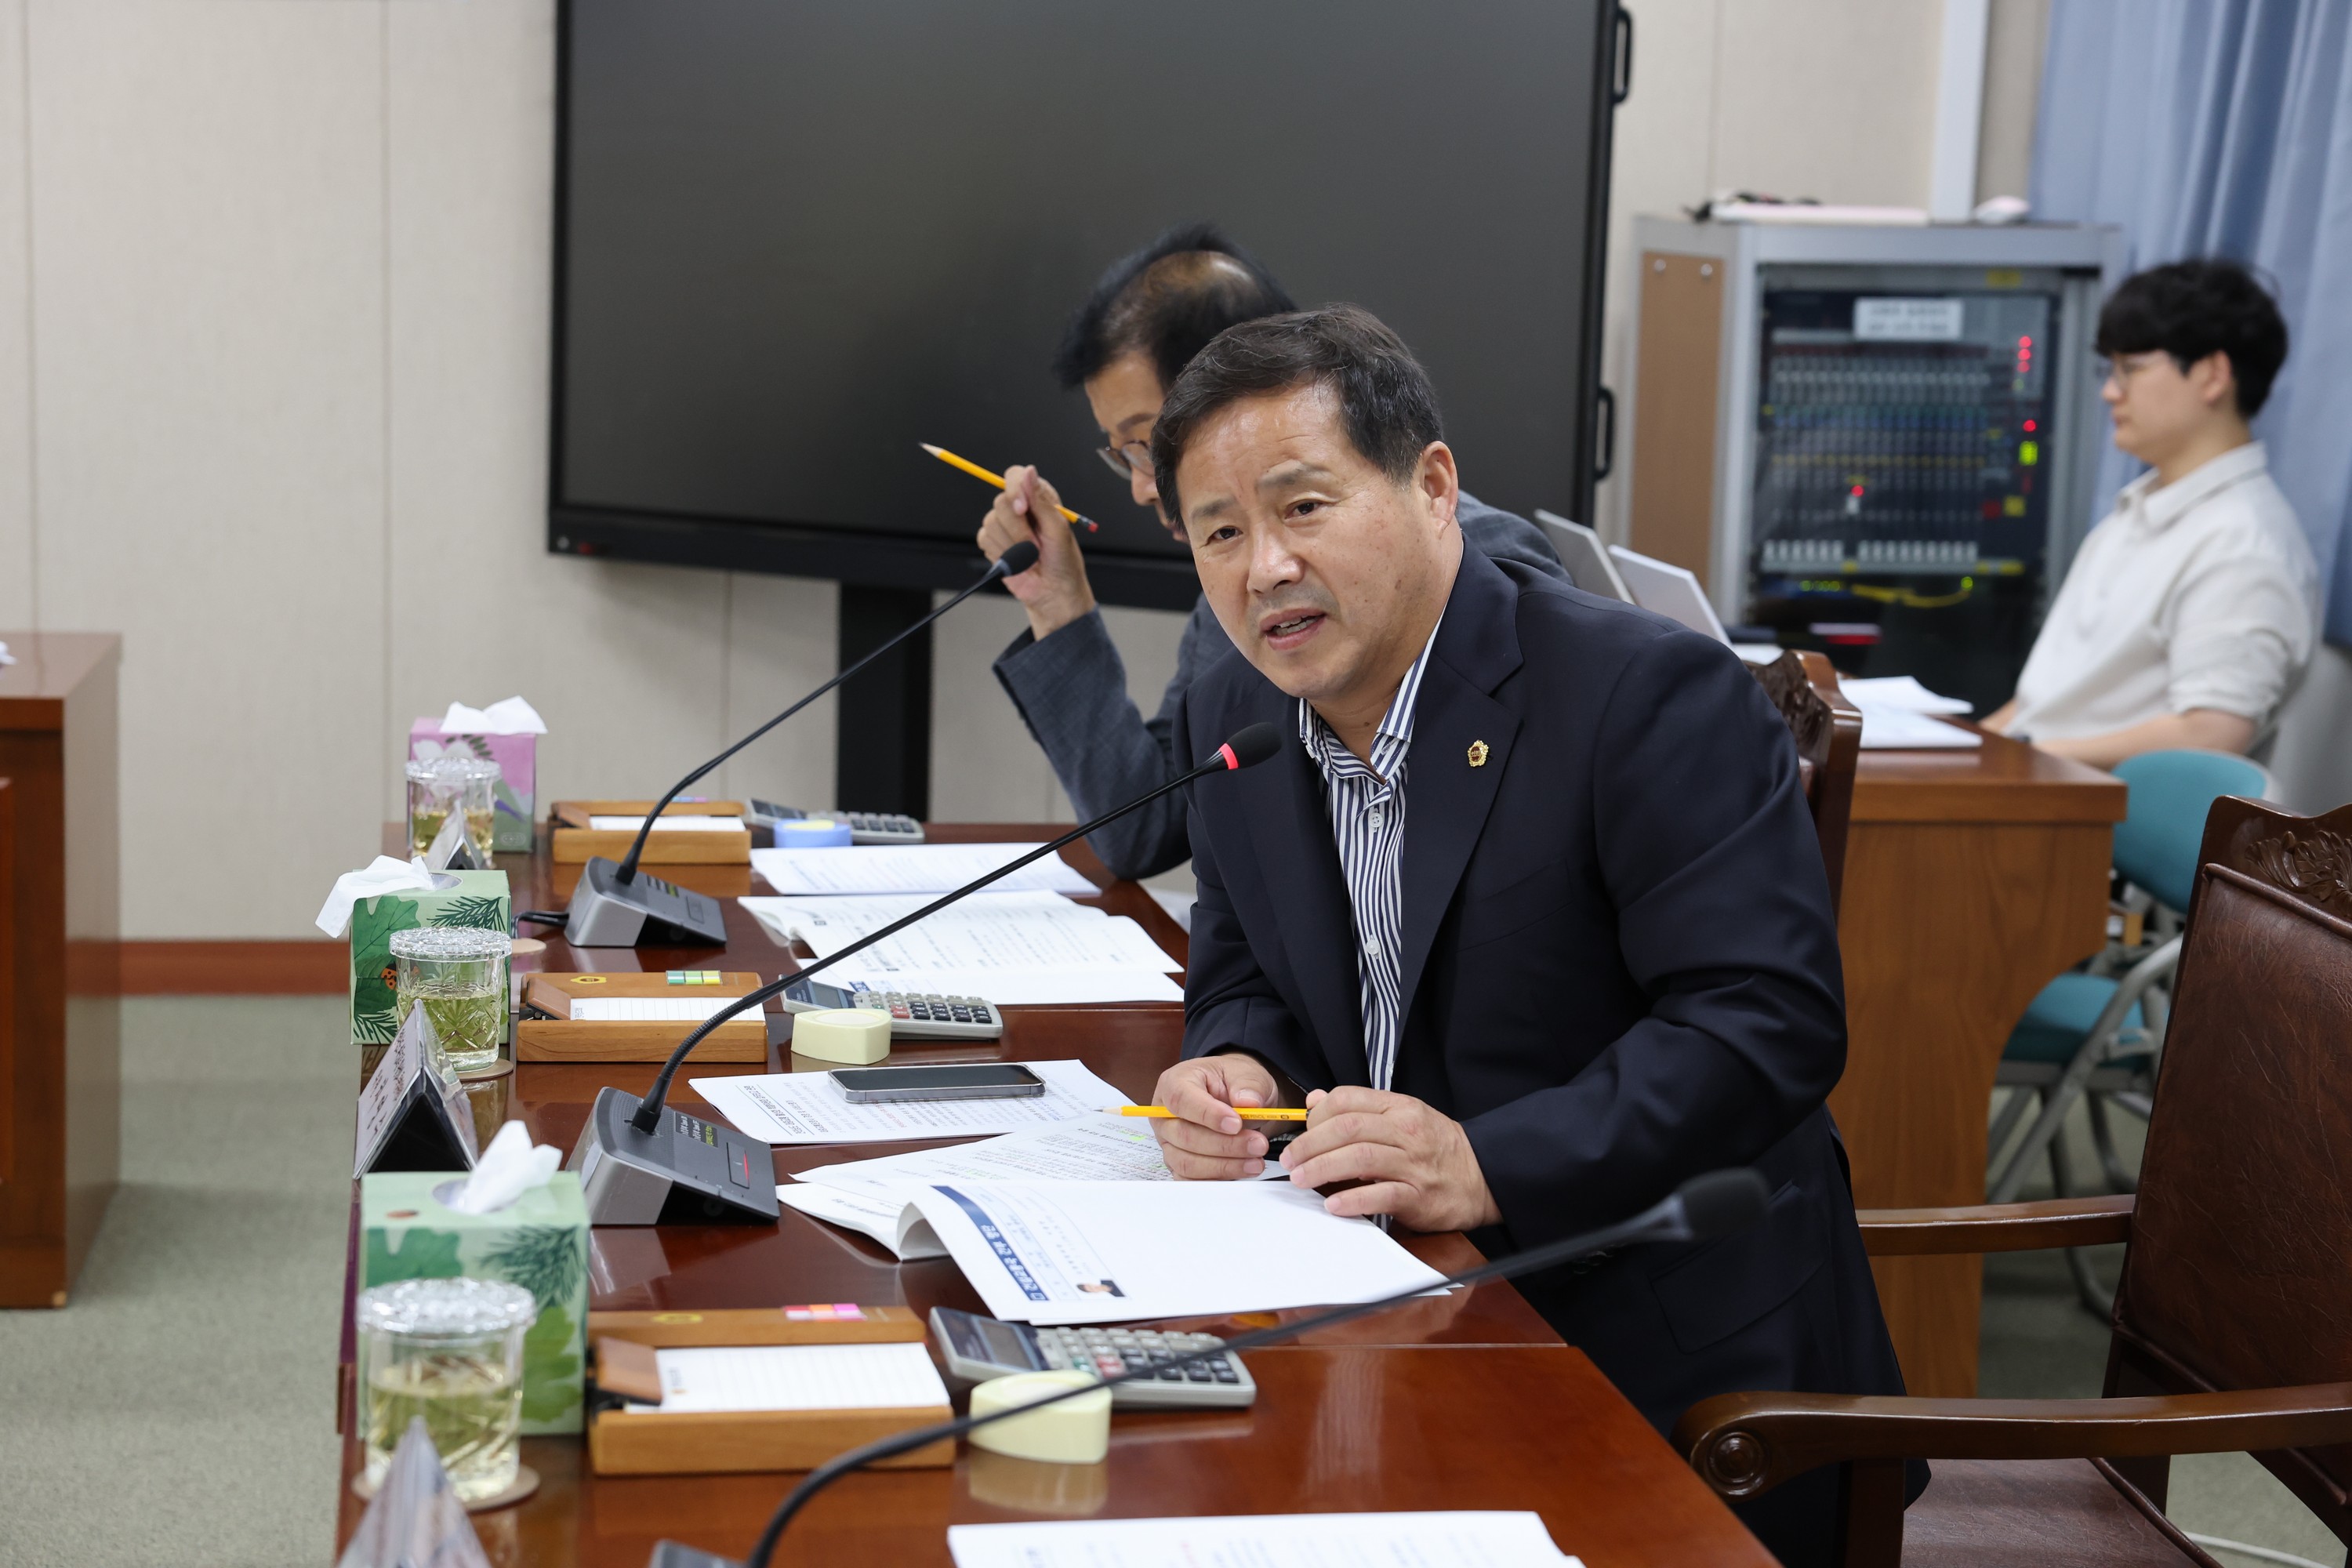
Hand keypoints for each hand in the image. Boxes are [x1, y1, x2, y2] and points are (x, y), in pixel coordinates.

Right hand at [975, 465, 1094, 641]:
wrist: (1053, 592)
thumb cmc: (1063, 561)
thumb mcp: (1058, 529)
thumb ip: (1041, 500)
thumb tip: (1029, 471)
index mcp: (1038, 497)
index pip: (1014, 476)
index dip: (1014, 489)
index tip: (1023, 509)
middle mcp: (1019, 508)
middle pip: (1000, 501)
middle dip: (1019, 528)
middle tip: (1037, 545)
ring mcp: (1004, 525)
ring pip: (991, 522)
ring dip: (1013, 545)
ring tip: (1030, 556)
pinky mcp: (993, 542)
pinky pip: (985, 539)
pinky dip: (1003, 553)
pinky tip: (1017, 561)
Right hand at [1148, 1053, 1278, 1179]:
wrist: (1237, 1100)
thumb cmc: (1233, 1083)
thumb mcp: (1245, 1073)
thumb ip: (1247, 1085)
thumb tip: (1249, 1102)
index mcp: (1174, 1083)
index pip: (1181, 1100)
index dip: (1208, 1115)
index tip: (1236, 1123)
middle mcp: (1165, 1115)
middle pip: (1185, 1136)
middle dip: (1225, 1145)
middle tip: (1257, 1144)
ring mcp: (1169, 1142)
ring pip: (1188, 1163)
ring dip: (1225, 1166)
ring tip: (1255, 1160)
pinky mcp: (1179, 1164)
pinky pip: (1191, 1180)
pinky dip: (1218, 1179)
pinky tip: (1241, 1171)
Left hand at [1279, 1087, 1501, 1231]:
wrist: (1482, 1176)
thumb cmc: (1436, 1148)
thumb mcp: (1402, 1116)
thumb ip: (1359, 1109)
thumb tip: (1316, 1100)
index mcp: (1399, 1107)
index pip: (1347, 1101)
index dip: (1315, 1116)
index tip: (1300, 1133)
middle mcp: (1406, 1131)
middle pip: (1347, 1128)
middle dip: (1310, 1144)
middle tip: (1290, 1161)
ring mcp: (1414, 1163)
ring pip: (1359, 1158)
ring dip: (1322, 1169)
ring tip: (1302, 1180)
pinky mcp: (1419, 1196)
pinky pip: (1381, 1195)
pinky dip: (1353, 1199)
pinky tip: (1333, 1205)